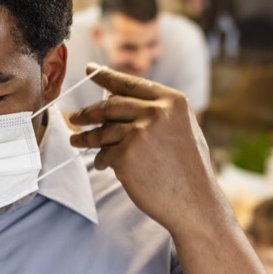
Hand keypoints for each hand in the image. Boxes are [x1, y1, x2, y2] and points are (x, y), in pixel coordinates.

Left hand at [67, 65, 223, 234]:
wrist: (196, 203)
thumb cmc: (189, 169)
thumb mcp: (182, 128)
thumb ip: (156, 111)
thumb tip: (116, 98)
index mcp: (172, 101)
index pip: (132, 83)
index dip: (107, 76)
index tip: (90, 70)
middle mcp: (157, 112)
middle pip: (110, 105)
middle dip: (88, 112)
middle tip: (76, 117)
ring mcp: (140, 133)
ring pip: (103, 130)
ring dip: (87, 137)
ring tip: (77, 141)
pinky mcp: (126, 155)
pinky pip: (104, 153)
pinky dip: (101, 160)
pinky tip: (103, 165)